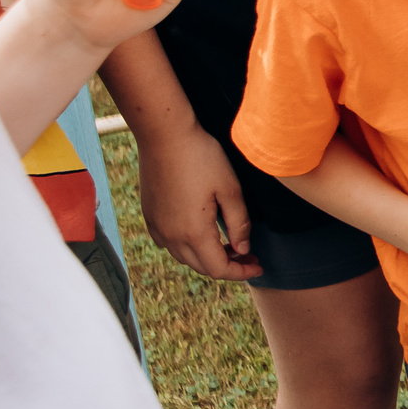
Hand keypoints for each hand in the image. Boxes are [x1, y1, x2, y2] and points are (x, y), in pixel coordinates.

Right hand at [134, 119, 260, 279]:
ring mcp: (157, 227)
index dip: (241, 273)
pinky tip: (203, 232)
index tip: (258, 266)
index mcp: (194, 232)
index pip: (219, 269)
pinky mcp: (149, 216)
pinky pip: (169, 243)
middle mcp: (171, 236)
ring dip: (208, 256)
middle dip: (228, 266)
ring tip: (230, 244)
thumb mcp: (231, 190)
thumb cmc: (202, 158)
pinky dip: (189, 246)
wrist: (165, 136)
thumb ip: (240, 224)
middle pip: (202, 267)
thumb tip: (243, 249)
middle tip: (249, 256)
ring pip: (185, 257)